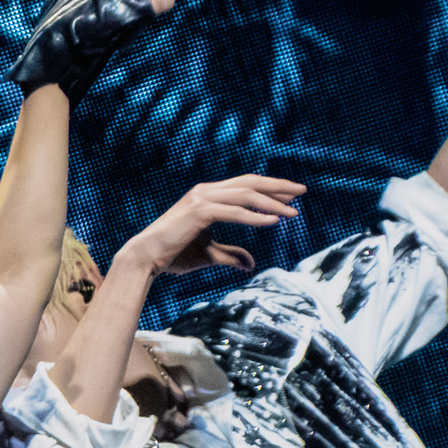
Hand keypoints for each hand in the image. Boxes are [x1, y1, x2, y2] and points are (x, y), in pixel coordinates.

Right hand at [121, 174, 305, 277]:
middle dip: (278, 187)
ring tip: (294, 211)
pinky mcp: (199, 212)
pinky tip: (273, 221)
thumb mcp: (209, 254)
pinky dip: (255, 216)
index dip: (269, 189)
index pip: (245, 186)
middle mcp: (205, 191)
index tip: (291, 196)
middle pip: (250, 183)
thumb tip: (251, 264)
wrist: (145, 258)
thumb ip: (231, 254)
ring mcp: (202, 199)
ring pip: (245, 195)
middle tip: (302, 191)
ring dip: (272, 202)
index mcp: (207, 196)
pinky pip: (234, 212)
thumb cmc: (173, 255)